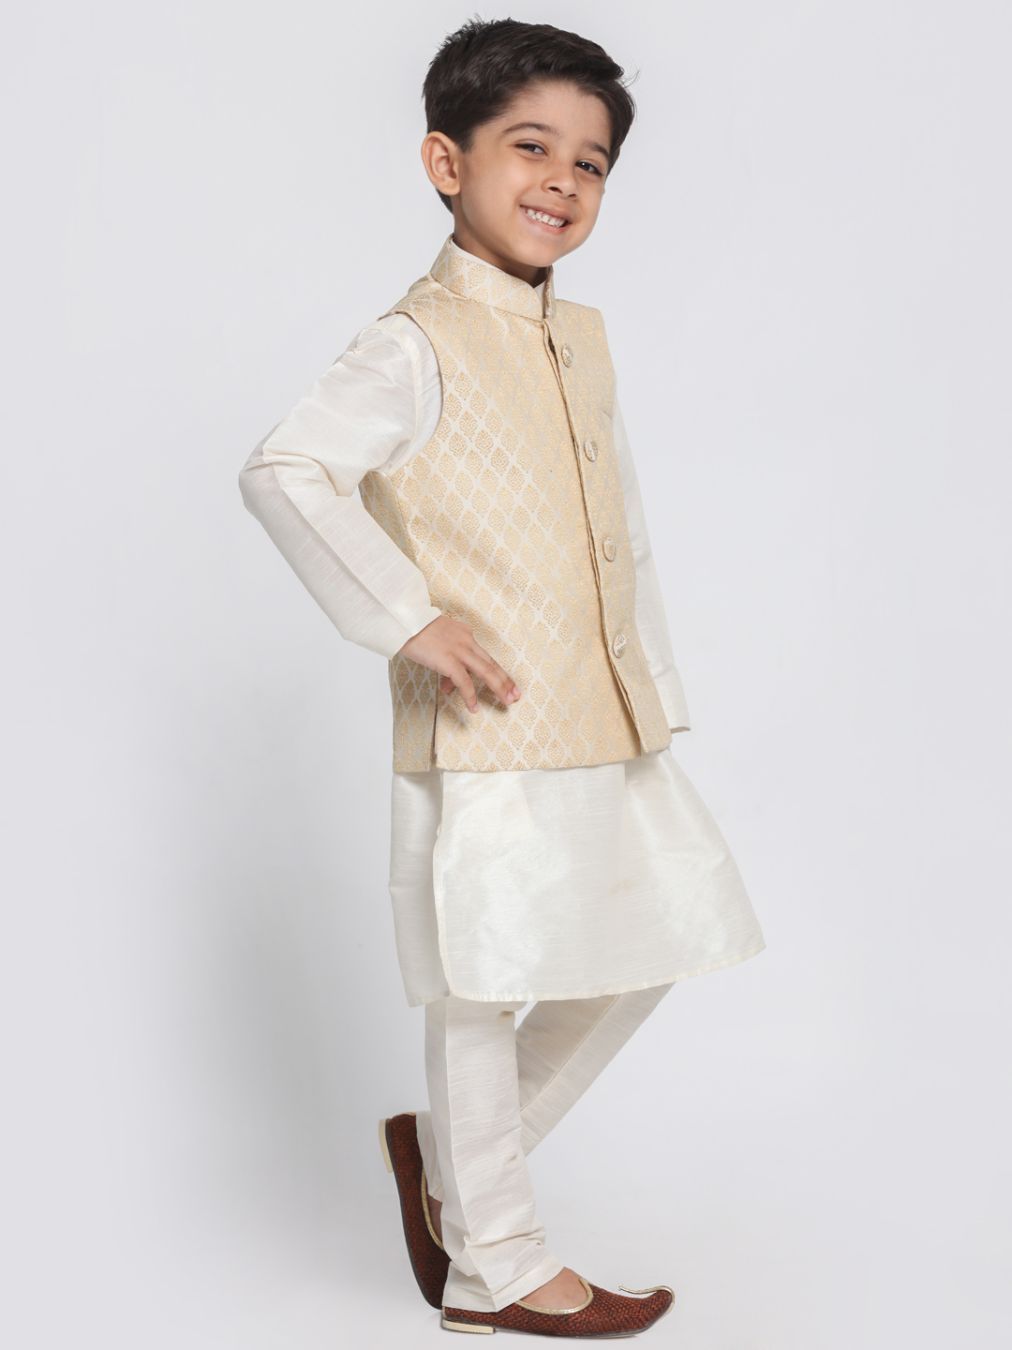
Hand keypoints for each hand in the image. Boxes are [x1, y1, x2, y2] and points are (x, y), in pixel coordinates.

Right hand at [397, 615, 521, 713]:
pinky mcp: (449, 661)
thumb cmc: (414, 630)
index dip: (498, 671)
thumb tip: (448, 686)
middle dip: (505, 681)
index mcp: (464, 634)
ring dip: (498, 688)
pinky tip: (474, 707)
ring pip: (486, 672)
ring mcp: (459, 651)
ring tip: (506, 702)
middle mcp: (466, 641)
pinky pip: (464, 682)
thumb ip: (446, 662)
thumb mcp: (436, 642)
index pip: (484, 656)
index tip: (508, 682)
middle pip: (491, 664)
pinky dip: (470, 696)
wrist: (404, 620)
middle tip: (515, 694)